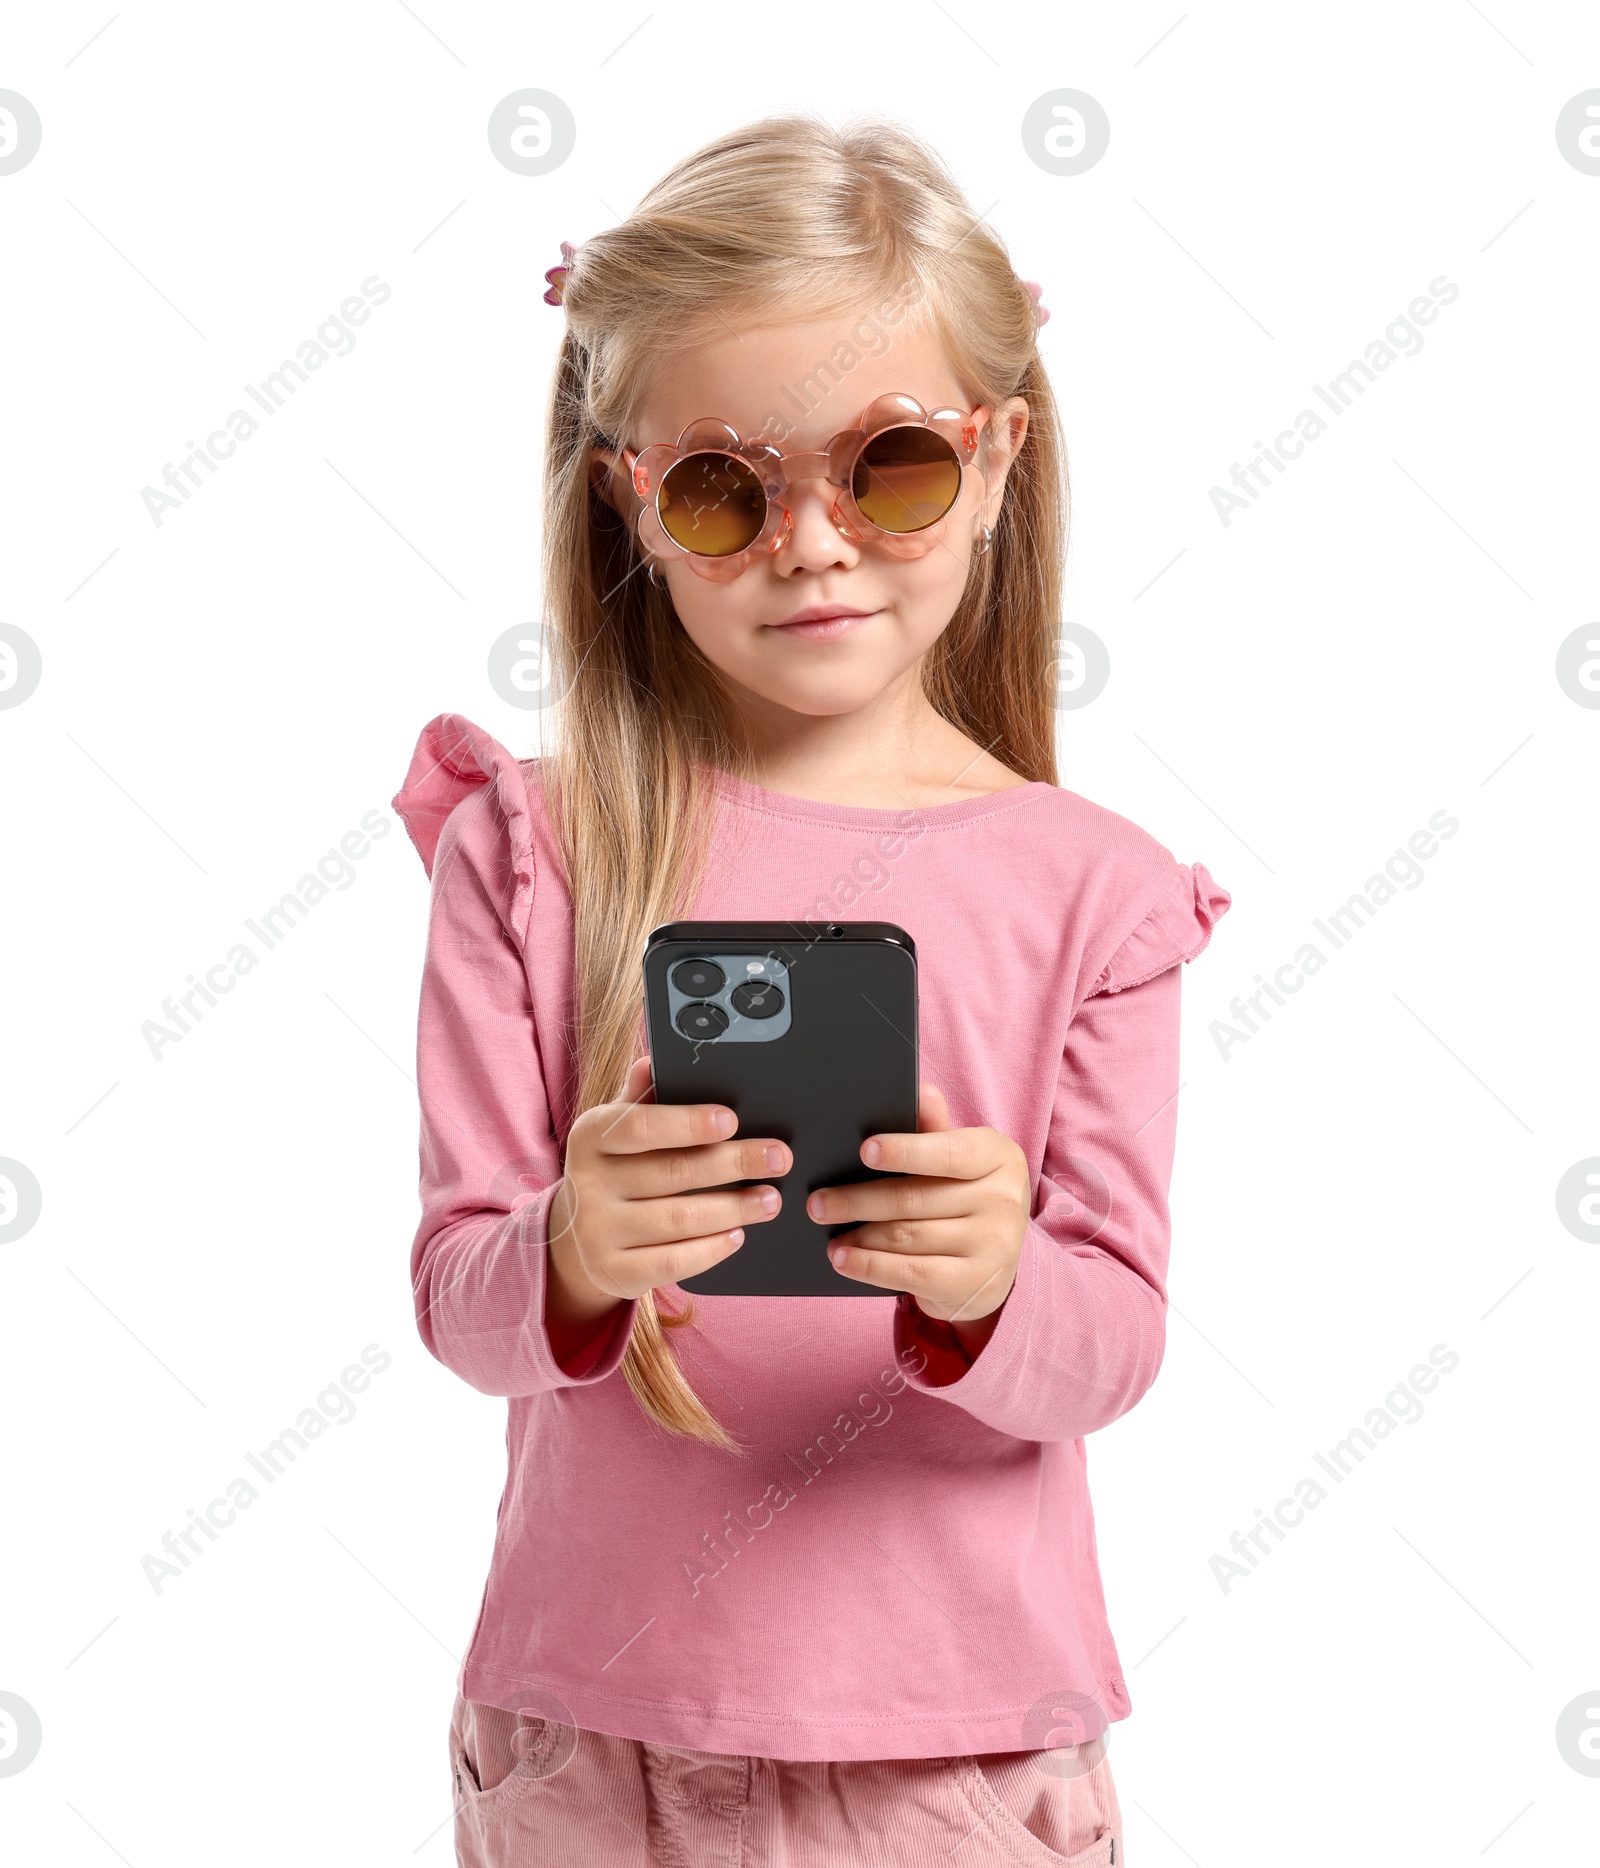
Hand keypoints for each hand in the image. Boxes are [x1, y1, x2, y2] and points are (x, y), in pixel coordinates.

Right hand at [545, 1058, 790, 1355]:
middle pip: (673, 1172)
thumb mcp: (619, 1127)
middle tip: (779, 1158)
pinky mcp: (614, 1273)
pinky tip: (737, 1234)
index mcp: (590, 1135)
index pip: (640, 1126)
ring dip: (734, 1209)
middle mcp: (587, 1183)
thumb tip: (653, 1061)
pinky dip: (711, 1248)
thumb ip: (641, 1096)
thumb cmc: (616, 1166)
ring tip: (770, 1199)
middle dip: (734, 1164)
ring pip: (679, 1219)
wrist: (576, 1235)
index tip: (732, 1120)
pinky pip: (672, 1262)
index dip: (688, 1123)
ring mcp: (597, 1232)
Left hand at [806, 1084, 1029, 1348]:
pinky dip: (870, 1265)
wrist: (994, 1265)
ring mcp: (992, 1245)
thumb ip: (935, 1128)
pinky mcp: (973, 1283)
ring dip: (859, 1234)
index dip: (906, 1151)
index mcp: (998, 1157)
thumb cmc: (966, 1197)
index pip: (950, 1152)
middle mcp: (1002, 1200)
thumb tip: (921, 1092)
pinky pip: (911, 1273)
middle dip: (859, 1199)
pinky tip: (844, 1258)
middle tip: (817, 1201)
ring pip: (908, 1236)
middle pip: (915, 1198)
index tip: (865, 1151)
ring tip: (826, 1229)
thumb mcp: (959, 1160)